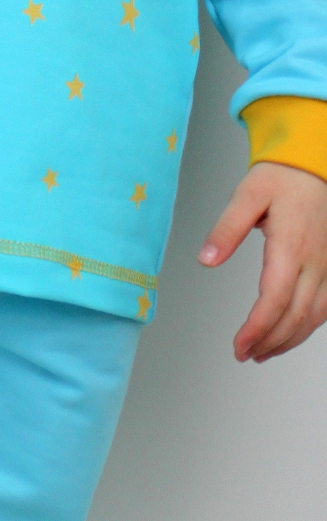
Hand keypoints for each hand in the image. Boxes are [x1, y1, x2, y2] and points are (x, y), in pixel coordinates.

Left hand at [200, 162, 326, 361]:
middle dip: (269, 342)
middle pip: (296, 315)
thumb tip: (206, 260)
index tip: (238, 345)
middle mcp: (315, 261)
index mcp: (291, 246)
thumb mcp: (246, 195)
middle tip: (243, 354)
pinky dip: (306, 326)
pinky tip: (289, 335)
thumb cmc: (280, 179)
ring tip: (261, 353)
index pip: (275, 299)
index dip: (257, 328)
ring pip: (314, 316)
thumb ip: (225, 230)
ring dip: (288, 340)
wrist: (314, 165)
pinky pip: (325, 306)